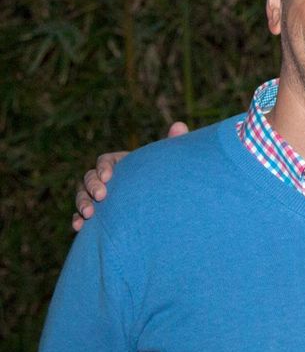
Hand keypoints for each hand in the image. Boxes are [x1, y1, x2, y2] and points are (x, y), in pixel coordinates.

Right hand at [71, 122, 188, 231]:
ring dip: (82, 203)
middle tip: (101, 196)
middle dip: (92, 186)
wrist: (162, 207)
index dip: (104, 167)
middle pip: (89, 177)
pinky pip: (80, 216)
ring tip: (88, 214)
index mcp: (120, 164)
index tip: (109, 176)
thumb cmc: (164, 179)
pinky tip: (78, 227)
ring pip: (82, 196)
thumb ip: (173, 144)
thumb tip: (180, 125)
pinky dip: (77, 220)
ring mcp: (98, 197)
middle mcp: (105, 179)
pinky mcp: (97, 215)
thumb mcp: (168, 163)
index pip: (105, 160)